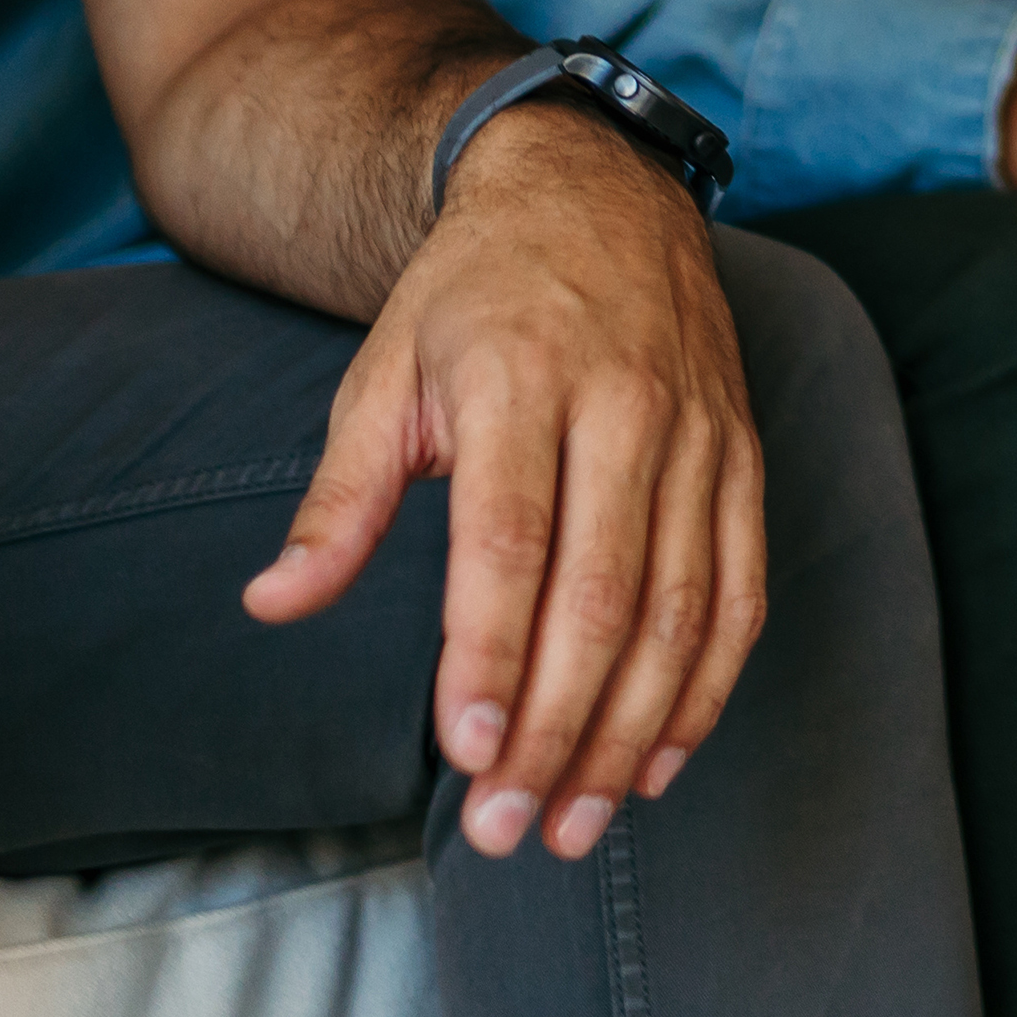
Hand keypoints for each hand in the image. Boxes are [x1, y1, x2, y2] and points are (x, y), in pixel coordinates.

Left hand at [243, 104, 765, 862]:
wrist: (598, 187)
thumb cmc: (472, 295)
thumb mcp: (385, 371)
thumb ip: (340, 497)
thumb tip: (273, 604)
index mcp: (523, 381)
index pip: (512, 541)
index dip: (489, 656)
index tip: (462, 756)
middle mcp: (626, 408)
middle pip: (603, 595)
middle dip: (556, 728)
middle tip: (509, 829)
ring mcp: (699, 433)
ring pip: (683, 608)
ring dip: (632, 731)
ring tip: (577, 821)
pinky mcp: (744, 454)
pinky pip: (743, 587)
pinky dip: (709, 683)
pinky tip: (661, 755)